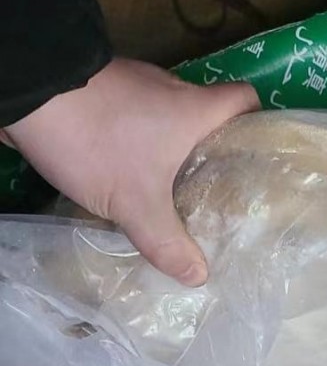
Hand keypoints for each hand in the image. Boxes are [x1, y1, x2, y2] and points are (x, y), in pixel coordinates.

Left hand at [1, 59, 257, 285]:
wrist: (30, 96)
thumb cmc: (99, 142)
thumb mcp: (137, 204)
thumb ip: (168, 242)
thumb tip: (199, 277)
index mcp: (194, 109)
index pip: (245, 101)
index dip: (257, 126)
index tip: (256, 162)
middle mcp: (171, 91)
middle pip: (209, 118)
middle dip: (214, 155)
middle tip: (218, 198)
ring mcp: (136, 89)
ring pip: (170, 123)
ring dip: (174, 155)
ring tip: (178, 197)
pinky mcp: (105, 95)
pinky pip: (137, 123)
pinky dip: (141, 148)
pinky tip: (133, 180)